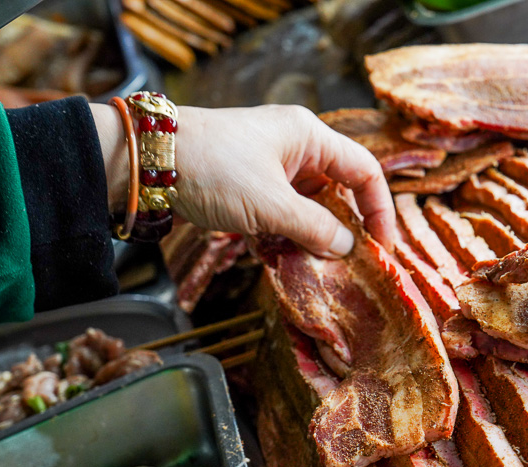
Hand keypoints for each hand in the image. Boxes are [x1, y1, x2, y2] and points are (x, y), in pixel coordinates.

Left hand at [93, 103, 394, 257]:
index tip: (383, 247)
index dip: (379, 210)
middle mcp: (295, 149)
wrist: (143, 162)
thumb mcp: (270, 205)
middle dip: (343, 230)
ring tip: (314, 269)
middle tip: (350, 266)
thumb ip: (314, 229)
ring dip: (311, 240)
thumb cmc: (211, 168)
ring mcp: (270, 169)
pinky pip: (281, 216)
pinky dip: (284, 239)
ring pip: (308, 209)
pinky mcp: (249, 188)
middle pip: (338, 192)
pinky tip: (281, 261)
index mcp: (309, 137)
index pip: (364, 171)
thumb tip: (347, 249)